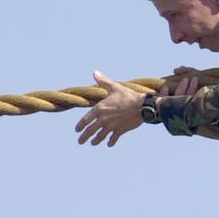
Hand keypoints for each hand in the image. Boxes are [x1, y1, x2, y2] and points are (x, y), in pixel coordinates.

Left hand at [74, 69, 200, 147]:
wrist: (141, 106)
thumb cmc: (128, 96)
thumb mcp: (114, 87)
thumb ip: (103, 82)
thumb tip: (95, 73)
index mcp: (100, 109)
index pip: (85, 120)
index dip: (80, 126)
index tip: (77, 130)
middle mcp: (103, 119)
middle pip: (90, 130)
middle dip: (84, 137)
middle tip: (80, 141)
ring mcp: (111, 126)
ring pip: (100, 136)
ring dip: (96, 141)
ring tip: (93, 143)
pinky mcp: (120, 131)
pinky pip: (113, 138)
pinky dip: (111, 142)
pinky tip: (109, 144)